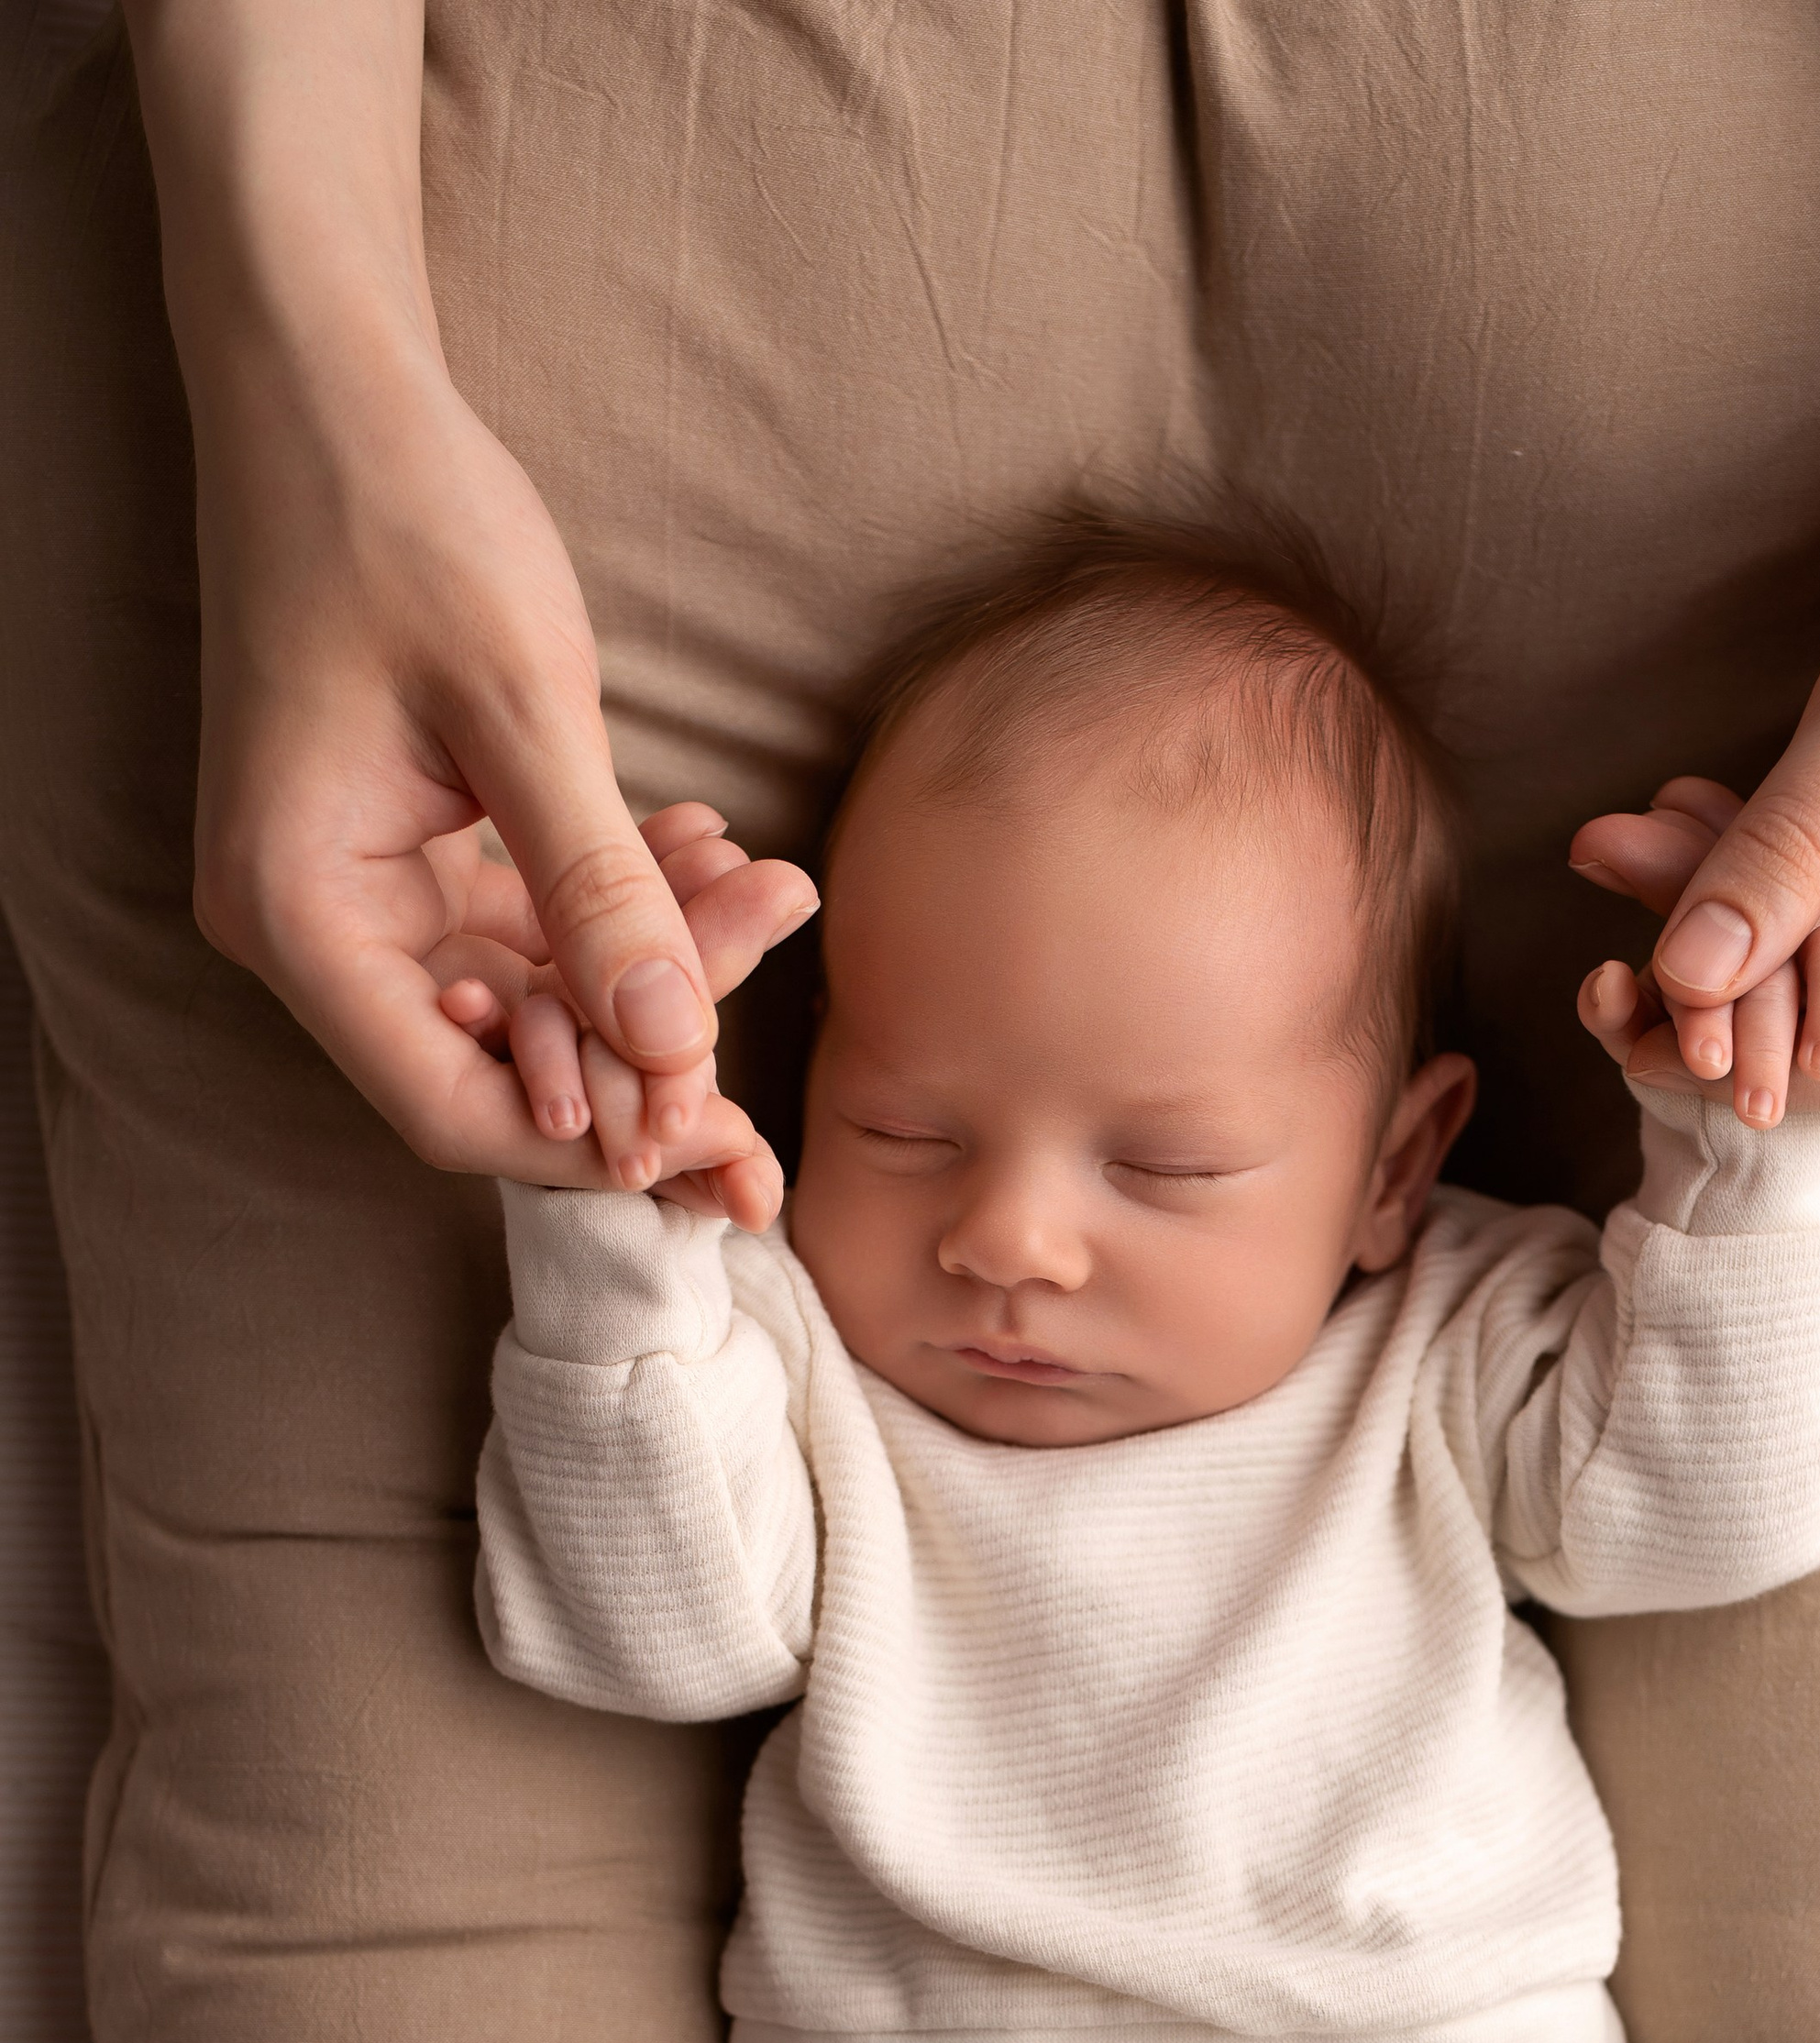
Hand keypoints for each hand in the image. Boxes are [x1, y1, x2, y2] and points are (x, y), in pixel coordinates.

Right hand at [186, 333, 801, 1182]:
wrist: (330, 384)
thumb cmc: (405, 513)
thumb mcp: (520, 704)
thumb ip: (598, 890)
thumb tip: (678, 1054)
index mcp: (298, 913)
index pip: (455, 1106)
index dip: (597, 1140)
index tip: (727, 1135)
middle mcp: (309, 926)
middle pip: (502, 1062)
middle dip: (652, 1040)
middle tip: (781, 980)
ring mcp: (355, 892)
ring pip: (533, 993)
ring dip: (657, 955)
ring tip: (771, 883)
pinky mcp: (405, 852)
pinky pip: (526, 923)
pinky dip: (619, 900)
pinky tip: (708, 845)